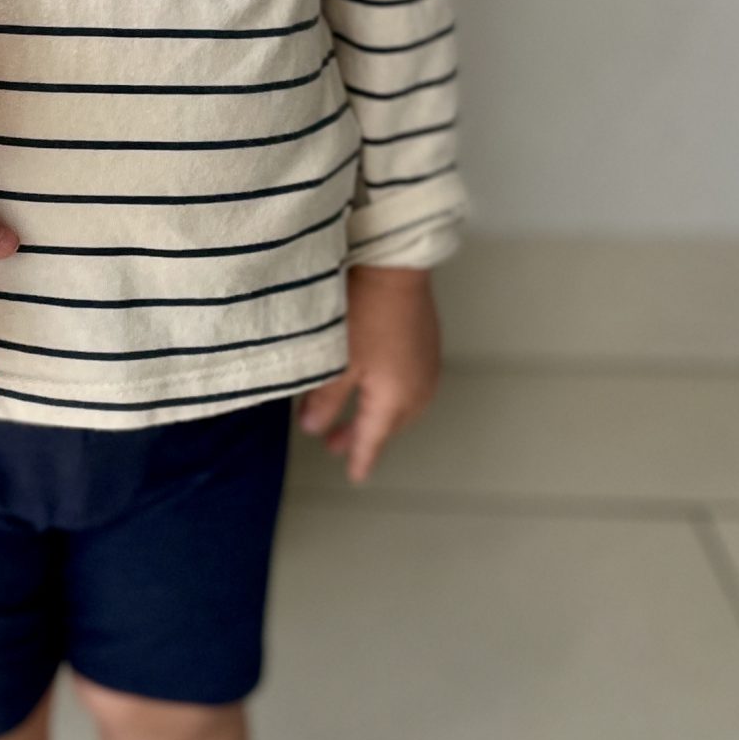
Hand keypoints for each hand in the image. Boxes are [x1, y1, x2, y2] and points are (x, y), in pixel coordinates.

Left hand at [297, 264, 440, 481]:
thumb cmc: (364, 311)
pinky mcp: (425, 340)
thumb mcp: (337, 361)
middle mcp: (419, 385)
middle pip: (390, 423)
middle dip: (363, 435)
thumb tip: (312, 429)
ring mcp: (426, 362)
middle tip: (336, 445)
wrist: (395, 264)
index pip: (375, 438)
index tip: (354, 475)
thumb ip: (324, 399)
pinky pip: (409, 380)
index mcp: (396, 397)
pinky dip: (389, 391)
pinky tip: (373, 381)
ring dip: (377, 413)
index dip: (361, 457)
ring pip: (401, 402)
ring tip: (352, 416)